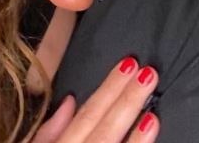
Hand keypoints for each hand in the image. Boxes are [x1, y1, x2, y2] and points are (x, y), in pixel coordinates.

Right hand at [32, 58, 159, 142]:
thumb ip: (46, 133)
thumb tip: (68, 102)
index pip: (85, 117)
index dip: (108, 91)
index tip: (129, 65)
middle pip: (100, 130)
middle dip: (124, 101)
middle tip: (147, 73)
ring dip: (133, 130)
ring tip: (151, 105)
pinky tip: (151, 127)